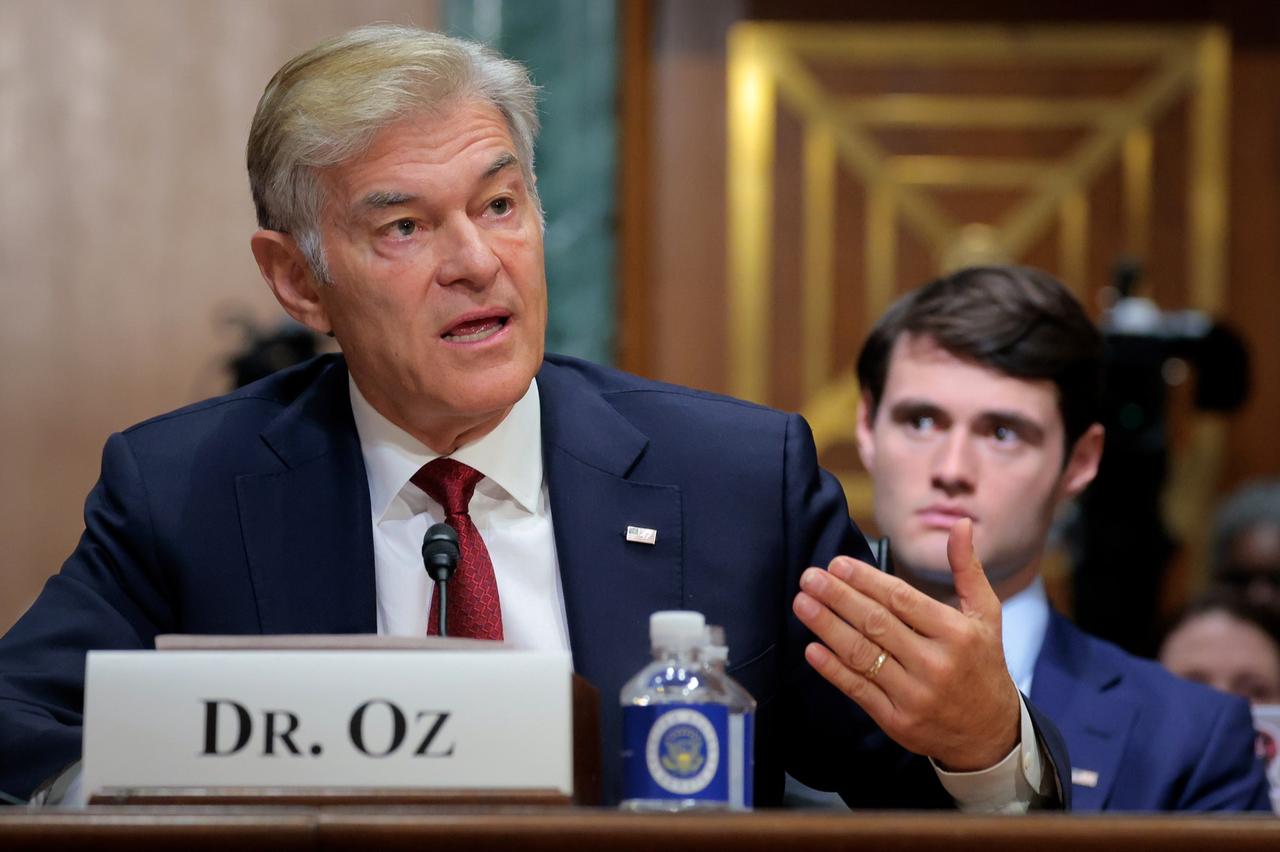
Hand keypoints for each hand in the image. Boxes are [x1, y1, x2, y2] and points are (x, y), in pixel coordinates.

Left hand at [792, 518, 1019, 770]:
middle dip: (838, 598)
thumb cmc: (982, 664)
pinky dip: (832, 669)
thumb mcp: (986, 615)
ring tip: (802, 604)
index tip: (837, 564)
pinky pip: (858, 689)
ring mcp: (915, 695)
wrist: (991, 733)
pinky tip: (812, 648)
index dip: (866, 580)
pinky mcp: (898, 722)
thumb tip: (960, 523)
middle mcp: (935, 663)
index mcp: (956, 633)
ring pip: (862, 655)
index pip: (902, 600)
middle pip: (876, 624)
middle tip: (809, 577)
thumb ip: (967, 569)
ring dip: (827, 627)